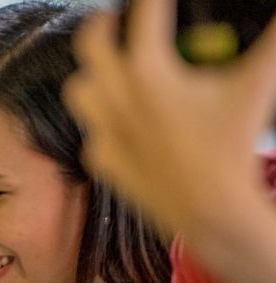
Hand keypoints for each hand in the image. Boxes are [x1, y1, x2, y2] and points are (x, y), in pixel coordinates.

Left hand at [64, 0, 275, 236]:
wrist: (212, 209)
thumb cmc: (233, 144)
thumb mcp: (256, 84)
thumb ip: (269, 42)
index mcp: (148, 72)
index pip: (145, 15)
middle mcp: (115, 97)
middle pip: (89, 42)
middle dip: (101, 22)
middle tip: (112, 16)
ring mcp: (102, 130)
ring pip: (79, 88)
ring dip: (94, 75)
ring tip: (113, 69)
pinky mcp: (100, 159)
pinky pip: (93, 131)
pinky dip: (107, 122)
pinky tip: (129, 121)